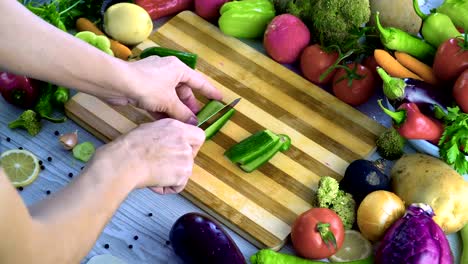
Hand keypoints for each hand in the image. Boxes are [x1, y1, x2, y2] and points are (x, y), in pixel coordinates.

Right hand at [92, 118, 204, 193]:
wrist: (125, 162)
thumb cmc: (129, 147)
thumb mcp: (150, 129)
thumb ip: (166, 134)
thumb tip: (168, 140)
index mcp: (177, 127)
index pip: (199, 136)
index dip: (192, 144)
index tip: (181, 149)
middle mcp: (184, 141)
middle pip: (192, 155)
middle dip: (180, 162)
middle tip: (162, 164)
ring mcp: (186, 158)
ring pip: (185, 171)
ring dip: (172, 175)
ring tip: (153, 173)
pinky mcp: (183, 174)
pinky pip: (179, 185)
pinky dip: (168, 187)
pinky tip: (154, 181)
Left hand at [106, 56, 222, 124]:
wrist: (117, 83)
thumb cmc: (148, 86)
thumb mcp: (168, 101)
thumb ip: (183, 113)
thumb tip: (194, 123)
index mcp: (178, 68)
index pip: (199, 81)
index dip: (210, 91)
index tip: (219, 99)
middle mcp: (168, 71)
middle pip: (184, 90)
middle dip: (189, 106)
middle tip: (195, 120)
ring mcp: (154, 79)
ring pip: (170, 97)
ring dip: (175, 110)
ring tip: (182, 124)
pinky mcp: (143, 87)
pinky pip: (158, 100)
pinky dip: (163, 110)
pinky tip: (166, 123)